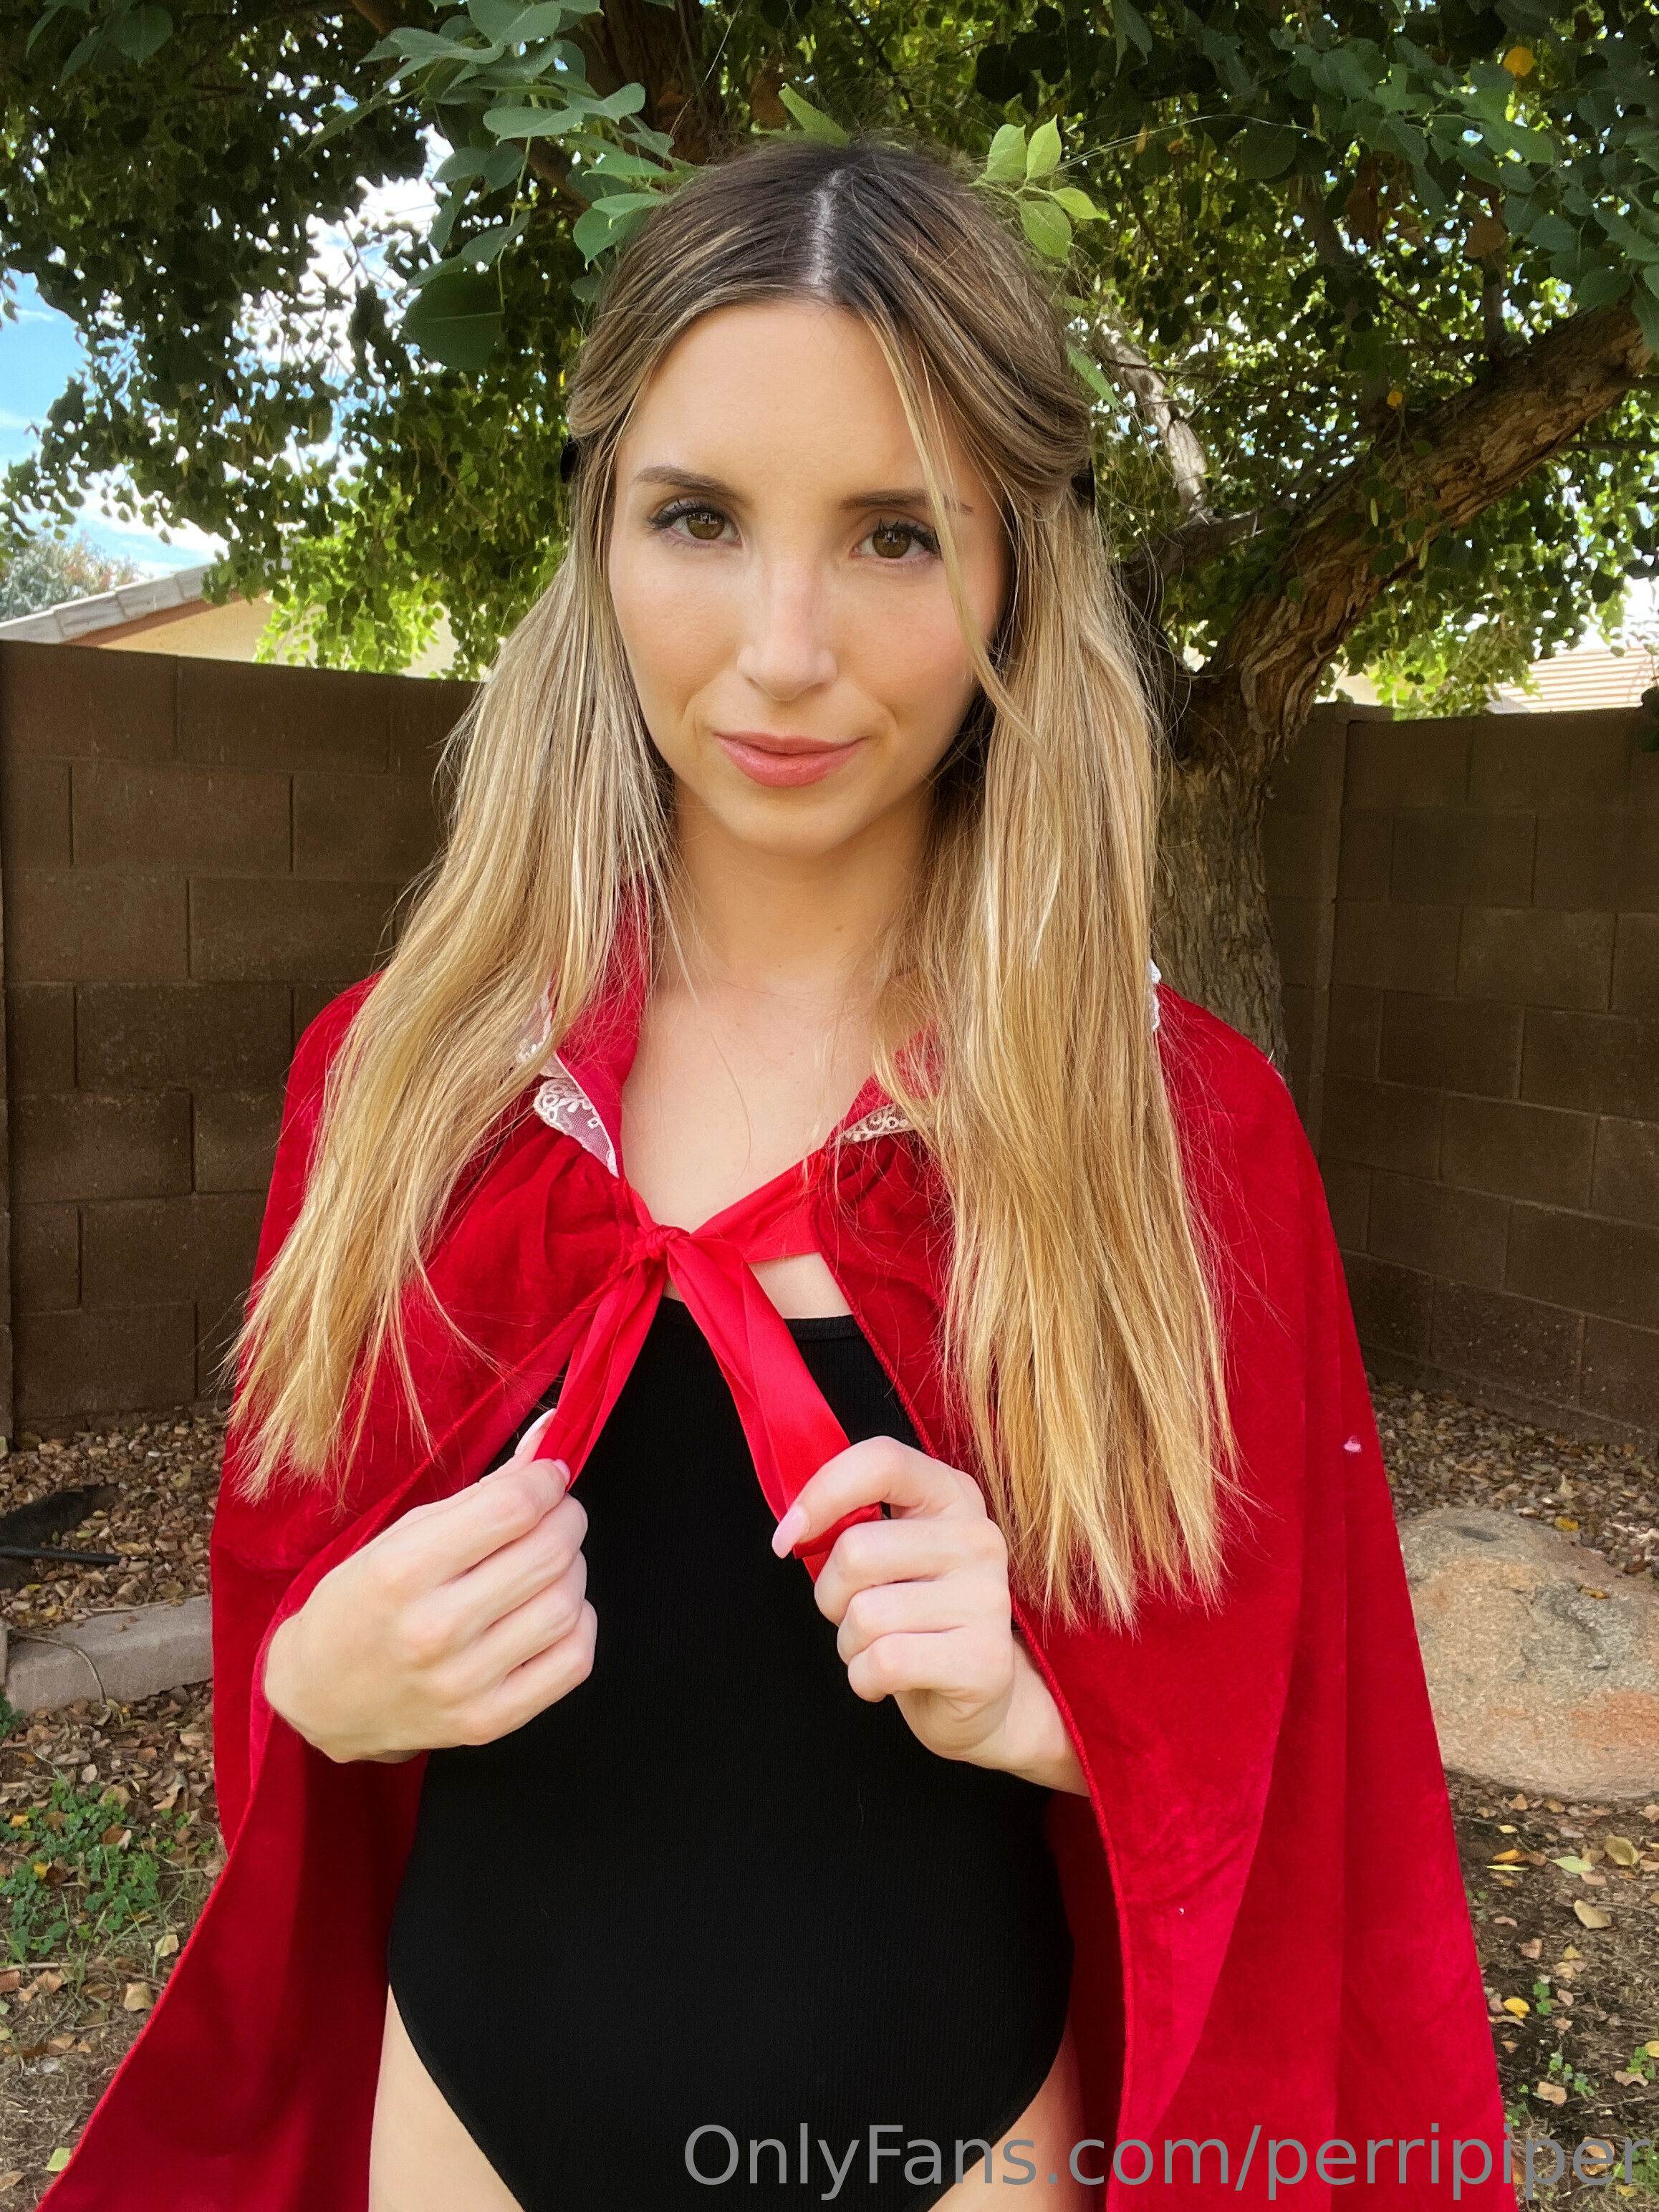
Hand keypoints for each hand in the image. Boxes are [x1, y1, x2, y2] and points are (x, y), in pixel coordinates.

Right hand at [262, 1410, 596, 1765]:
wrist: (321, 1697)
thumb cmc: (361, 1605)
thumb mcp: (403, 1536)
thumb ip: (484, 1491)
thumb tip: (552, 1437)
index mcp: (402, 1573)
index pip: (511, 1509)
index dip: (546, 1480)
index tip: (548, 1477)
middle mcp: (433, 1632)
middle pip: (547, 1554)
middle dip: (566, 1519)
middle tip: (556, 1514)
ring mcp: (463, 1684)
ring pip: (566, 1606)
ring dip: (573, 1569)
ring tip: (548, 1562)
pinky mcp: (488, 1722)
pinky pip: (573, 1663)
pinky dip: (579, 1625)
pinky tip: (551, 1609)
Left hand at [772, 1438, 1086, 1794]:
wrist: (982, 1698)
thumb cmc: (917, 1618)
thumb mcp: (892, 1555)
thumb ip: (854, 1525)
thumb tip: (793, 1530)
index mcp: (951, 1496)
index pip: (882, 1461)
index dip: (822, 1493)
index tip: (789, 1537)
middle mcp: (977, 1538)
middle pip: (857, 1551)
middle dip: (831, 1596)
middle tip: (856, 1615)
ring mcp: (987, 1598)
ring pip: (865, 1614)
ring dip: (850, 1644)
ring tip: (880, 1648)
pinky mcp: (983, 1659)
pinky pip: (884, 1661)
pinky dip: (865, 1678)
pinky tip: (889, 1679)